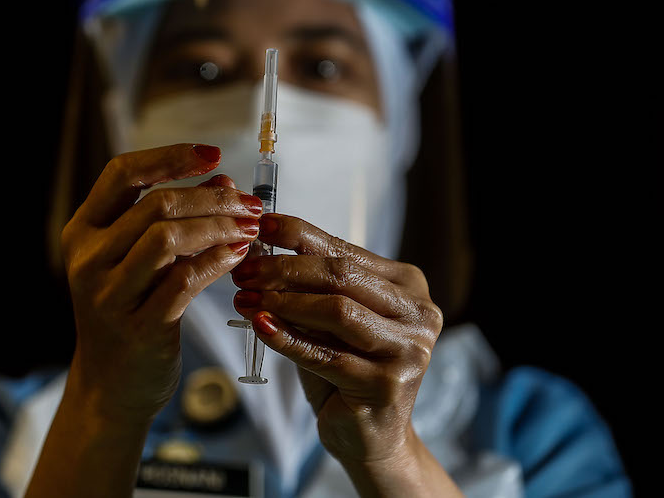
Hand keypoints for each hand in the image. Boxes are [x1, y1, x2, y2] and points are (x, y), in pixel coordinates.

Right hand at [59, 143, 261, 422]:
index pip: (123, 173)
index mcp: (83, 231)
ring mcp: (109, 294)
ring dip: (218, 228)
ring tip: (250, 229)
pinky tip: (240, 256)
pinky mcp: (138, 326)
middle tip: (249, 205)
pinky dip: (219, 261)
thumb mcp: (144, 260)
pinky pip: (186, 280)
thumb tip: (223, 178)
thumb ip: (177, 218)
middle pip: (155, 205)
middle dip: (212, 199)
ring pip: (169, 238)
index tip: (214, 153)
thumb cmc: (132, 309)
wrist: (112, 384)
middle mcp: (88, 259)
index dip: (170, 156)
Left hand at [230, 213, 443, 465]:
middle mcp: (419, 313)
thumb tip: (261, 249)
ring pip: (337, 311)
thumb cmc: (348, 373)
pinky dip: (288, 338)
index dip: (300, 235)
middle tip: (245, 270)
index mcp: (409, 286)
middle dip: (285, 269)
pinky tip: (261, 326)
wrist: (370, 437)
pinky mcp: (389, 385)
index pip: (346, 250)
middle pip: (342, 277)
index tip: (261, 226)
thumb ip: (311, 286)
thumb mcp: (332, 321)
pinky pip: (326, 354)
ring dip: (284, 301)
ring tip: (245, 298)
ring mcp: (409, 350)